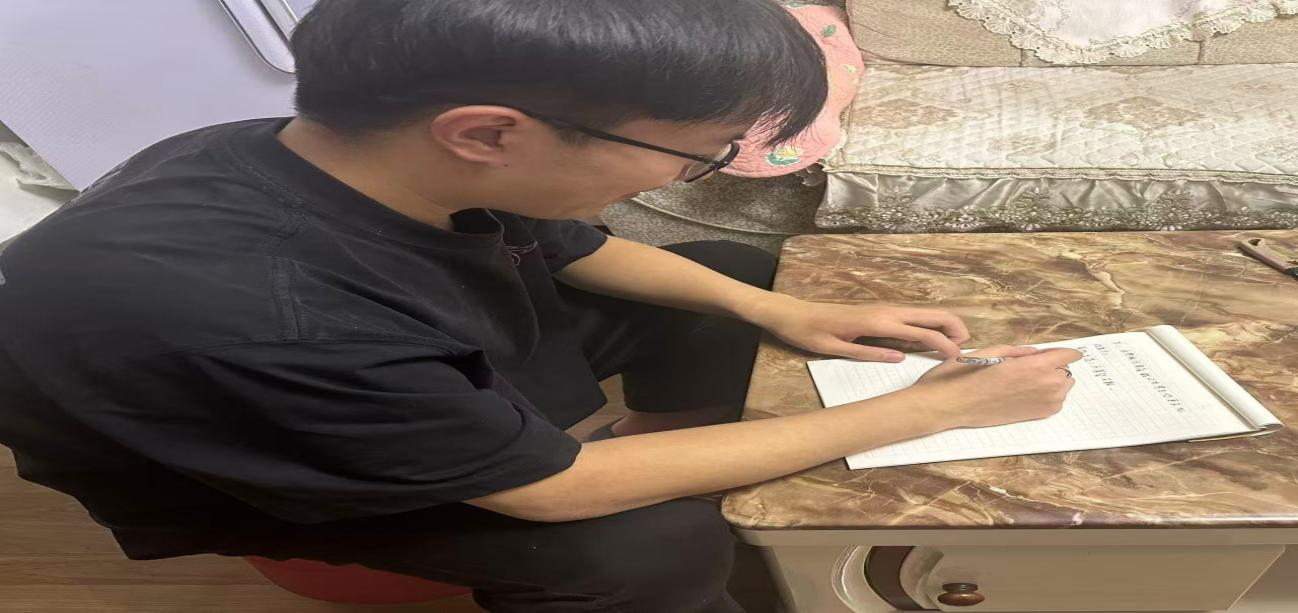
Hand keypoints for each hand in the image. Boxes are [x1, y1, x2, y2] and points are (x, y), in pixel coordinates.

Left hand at [744, 296, 970, 361]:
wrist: (793, 314)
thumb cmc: (809, 333)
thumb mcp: (834, 349)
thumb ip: (868, 353)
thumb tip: (901, 358)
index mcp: (877, 322)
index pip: (922, 331)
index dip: (944, 344)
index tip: (960, 358)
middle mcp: (885, 311)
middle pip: (932, 314)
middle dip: (955, 329)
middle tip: (968, 350)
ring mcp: (884, 309)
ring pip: (924, 313)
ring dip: (945, 326)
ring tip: (957, 348)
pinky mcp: (880, 312)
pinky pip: (912, 317)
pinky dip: (930, 325)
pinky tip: (934, 340)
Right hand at [909, 345, 1083, 428]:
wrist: (949, 406)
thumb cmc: (962, 376)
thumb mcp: (988, 352)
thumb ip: (1017, 351)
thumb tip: (1035, 352)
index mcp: (1034, 365)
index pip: (1067, 355)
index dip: (1063, 352)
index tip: (1053, 352)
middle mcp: (1044, 385)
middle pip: (1066, 371)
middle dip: (1052, 366)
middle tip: (1027, 366)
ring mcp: (1042, 404)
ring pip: (1062, 388)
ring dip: (1051, 382)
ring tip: (1024, 381)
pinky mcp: (1035, 417)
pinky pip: (1054, 403)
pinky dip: (1046, 396)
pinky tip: (1024, 394)